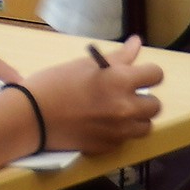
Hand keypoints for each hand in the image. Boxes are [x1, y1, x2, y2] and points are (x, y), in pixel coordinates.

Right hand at [26, 37, 163, 153]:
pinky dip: (119, 131)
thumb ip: (118, 58)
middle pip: (155, 105)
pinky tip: (100, 123)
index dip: (147, 73)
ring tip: (115, 111)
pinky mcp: (110, 147)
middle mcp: (126, 108)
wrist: (33, 117)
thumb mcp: (86, 65)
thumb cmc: (55, 83)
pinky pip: (126, 138)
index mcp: (120, 81)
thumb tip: (137, 43)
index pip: (156, 75)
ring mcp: (120, 131)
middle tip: (124, 94)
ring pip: (145, 126)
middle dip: (143, 98)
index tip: (136, 74)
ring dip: (135, 117)